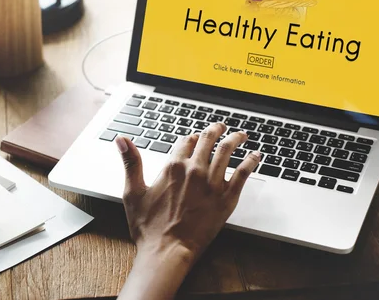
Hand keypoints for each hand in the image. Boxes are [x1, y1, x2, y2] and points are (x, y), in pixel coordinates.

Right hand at [116, 123, 260, 299]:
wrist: (167, 251)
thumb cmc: (148, 227)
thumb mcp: (133, 191)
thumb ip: (131, 162)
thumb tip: (122, 139)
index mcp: (172, 167)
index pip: (185, 141)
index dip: (190, 137)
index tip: (194, 137)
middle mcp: (194, 170)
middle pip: (208, 140)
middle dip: (215, 130)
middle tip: (220, 127)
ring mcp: (212, 183)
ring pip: (227, 151)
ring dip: (235, 139)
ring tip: (240, 135)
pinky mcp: (226, 198)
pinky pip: (243, 173)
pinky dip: (251, 161)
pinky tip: (256, 156)